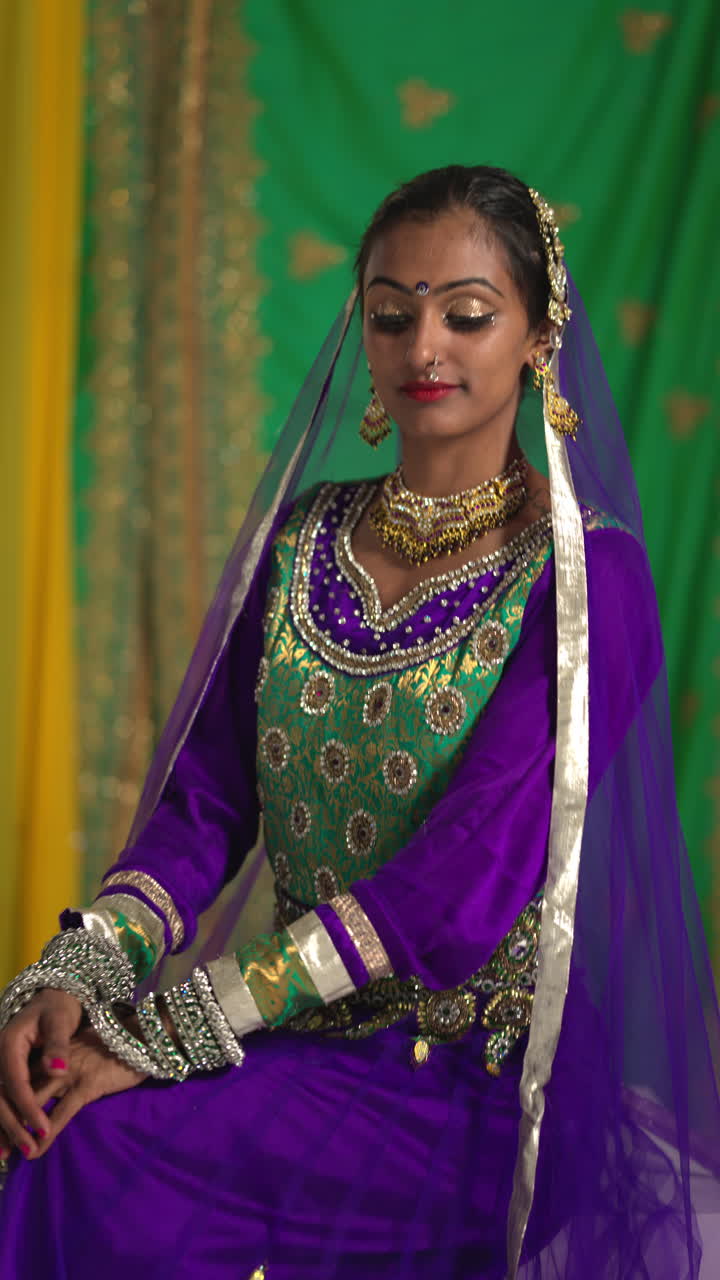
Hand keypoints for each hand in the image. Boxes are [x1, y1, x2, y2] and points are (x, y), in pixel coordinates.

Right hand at [0, 989, 82, 1158]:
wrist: (50, 998)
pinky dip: (0, 1120)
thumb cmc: (58, 1008)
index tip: (43, 1128)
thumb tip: (58, 1070)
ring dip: (1, 1129)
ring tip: (10, 1156)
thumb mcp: (61, 1021)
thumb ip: (58, 1045)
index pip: (15, 1081)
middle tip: (30, 1149)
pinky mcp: (2, 1073)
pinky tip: (3, 1144)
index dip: (28, 1107)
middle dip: (12, 1125)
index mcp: (9, 1043)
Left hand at [0, 1023, 146, 1161]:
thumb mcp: (80, 1051)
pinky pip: (61, 1114)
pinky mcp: (87, 1085)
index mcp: (49, 1053)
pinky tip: (36, 1151)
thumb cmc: (112, 1045)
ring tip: (10, 1152)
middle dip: (5, 1118)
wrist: (142, 1035)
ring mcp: (69, 1073)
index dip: (4, 1099)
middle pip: (18, 1091)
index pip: (17, 1078)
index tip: (0, 1121)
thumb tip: (45, 1085)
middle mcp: (53, 1062)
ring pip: (34, 1104)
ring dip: (19, 1130)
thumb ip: (60, 1065)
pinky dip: (46, 1134)